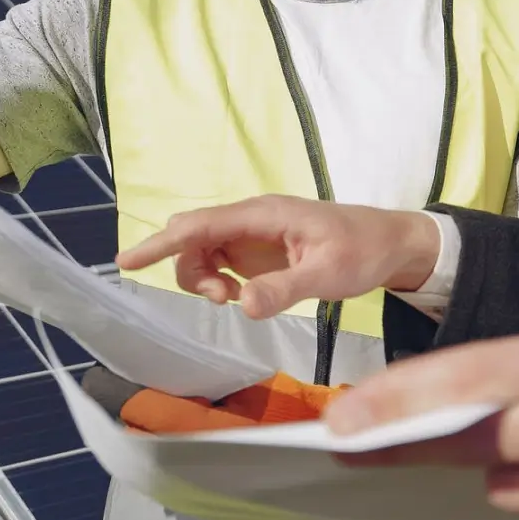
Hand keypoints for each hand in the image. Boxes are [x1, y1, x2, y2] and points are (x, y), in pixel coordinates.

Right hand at [116, 196, 439, 318]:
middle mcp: (252, 219)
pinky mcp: (259, 251)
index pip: (200, 224)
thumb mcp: (328, 274)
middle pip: (193, 236)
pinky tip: (241, 297)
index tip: (127, 260)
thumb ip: (284, 289)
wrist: (391, 244)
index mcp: (265, 214)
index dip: (161, 242)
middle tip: (219, 299)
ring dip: (202, 279)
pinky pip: (219, 262)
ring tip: (234, 301)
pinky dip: (216, 281)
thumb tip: (242, 305)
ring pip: (202, 251)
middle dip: (186, 268)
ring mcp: (254, 235)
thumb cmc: (363, 249)